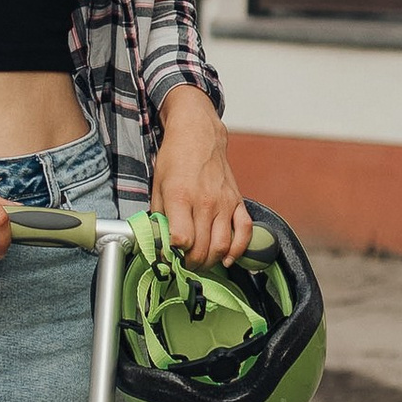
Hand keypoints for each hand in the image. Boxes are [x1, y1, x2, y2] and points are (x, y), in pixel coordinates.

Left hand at [154, 91, 248, 268]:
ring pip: (222, 246)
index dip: (174, 253)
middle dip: (191, 264)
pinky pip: (244, 231)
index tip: (169, 256)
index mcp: (180, 197)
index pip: (182, 239)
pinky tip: (227, 258)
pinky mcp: (237, 202)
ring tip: (200, 262)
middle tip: (183, 265)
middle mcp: (205, 202)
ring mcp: (224, 203)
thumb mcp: (157, 186)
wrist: (198, 135)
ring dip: (211, 262)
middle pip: (202, 249)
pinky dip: (238, 250)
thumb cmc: (175, 160)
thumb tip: (159, 243)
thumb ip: (158, 216)